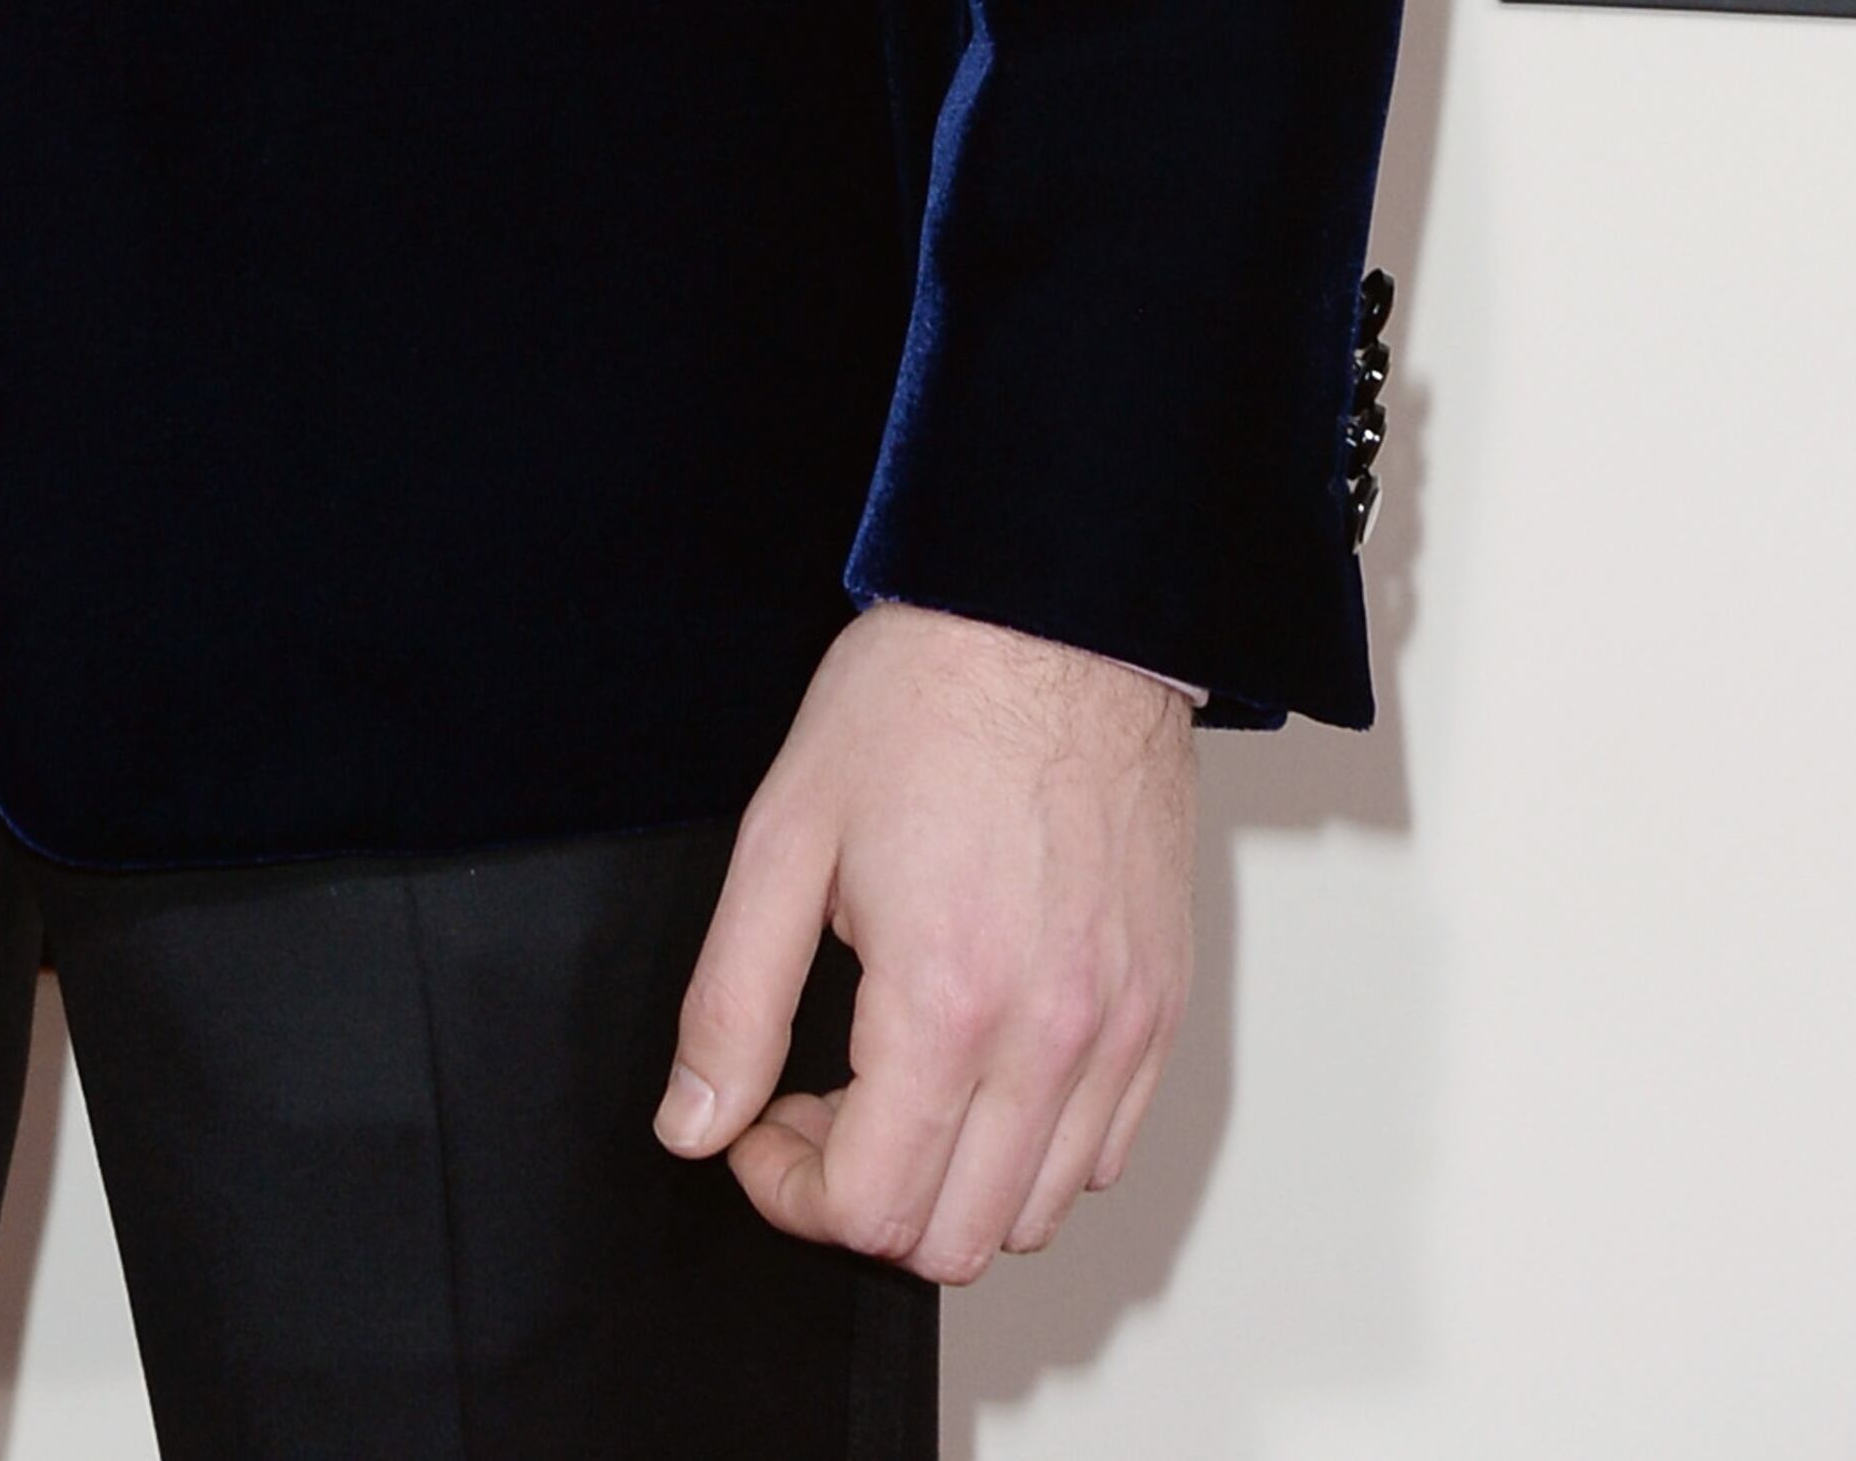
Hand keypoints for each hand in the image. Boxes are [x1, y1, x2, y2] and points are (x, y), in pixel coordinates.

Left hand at [656, 603, 1192, 1282]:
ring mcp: (1122, 1029)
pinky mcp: (1161, 1006)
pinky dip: (1035, 1149)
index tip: (760, 1124)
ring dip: (951, 1182)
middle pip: (957, 1239)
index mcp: (949, 1001)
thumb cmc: (925, 700)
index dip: (789, 1190)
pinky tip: (978, 1064)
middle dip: (862, 1197)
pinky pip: (1106, 1151)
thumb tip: (694, 1121)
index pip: (872, 1211)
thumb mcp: (785, 834)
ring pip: (1038, 1213)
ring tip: (896, 1080)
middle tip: (817, 1103)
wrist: (1054, 616)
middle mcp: (1052, 1036)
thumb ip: (732, 1000)